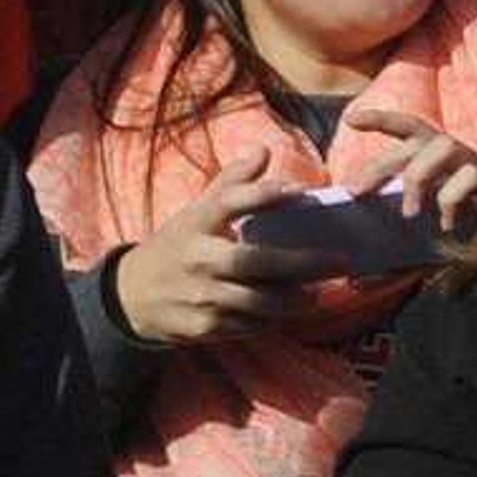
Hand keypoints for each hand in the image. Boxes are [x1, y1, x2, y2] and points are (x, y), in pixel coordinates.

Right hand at [109, 143, 351, 344]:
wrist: (134, 295)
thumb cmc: (179, 245)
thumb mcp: (196, 210)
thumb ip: (232, 182)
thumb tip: (263, 151)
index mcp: (196, 221)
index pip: (230, 202)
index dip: (263, 195)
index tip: (299, 191)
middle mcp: (198, 257)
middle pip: (255, 261)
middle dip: (303, 263)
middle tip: (342, 260)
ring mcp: (200, 294)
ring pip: (258, 300)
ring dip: (295, 299)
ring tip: (322, 294)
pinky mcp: (204, 326)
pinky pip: (249, 324)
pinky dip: (273, 319)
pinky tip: (291, 311)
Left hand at [337, 101, 476, 249]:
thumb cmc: (472, 239)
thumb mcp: (427, 244)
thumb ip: (395, 256)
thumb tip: (356, 283)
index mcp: (441, 158)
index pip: (410, 128)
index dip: (383, 119)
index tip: (350, 120)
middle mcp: (461, 153)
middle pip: (418, 138)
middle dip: (383, 162)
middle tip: (356, 191)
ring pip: (445, 145)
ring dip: (419, 176)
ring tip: (409, 213)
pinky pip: (471, 177)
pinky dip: (453, 198)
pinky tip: (447, 225)